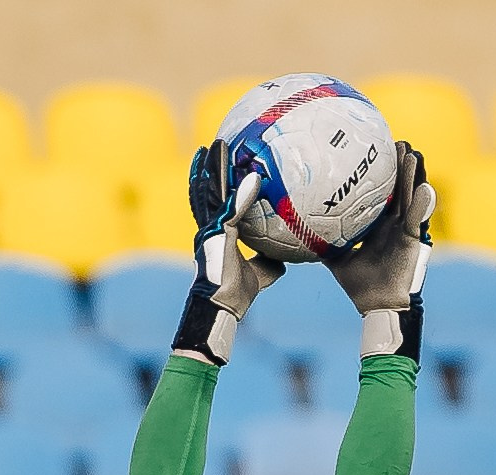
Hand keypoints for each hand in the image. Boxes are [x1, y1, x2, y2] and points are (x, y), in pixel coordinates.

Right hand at [172, 141, 284, 367]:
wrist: (220, 308)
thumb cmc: (235, 297)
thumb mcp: (259, 275)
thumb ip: (268, 262)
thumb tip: (286, 258)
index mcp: (216, 234)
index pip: (217, 202)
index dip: (219, 183)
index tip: (224, 164)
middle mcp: (209, 229)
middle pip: (209, 191)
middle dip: (210, 168)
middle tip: (215, 145)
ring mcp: (210, 231)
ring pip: (211, 193)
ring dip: (216, 169)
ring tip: (218, 147)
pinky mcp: (216, 236)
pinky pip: (230, 210)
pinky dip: (241, 194)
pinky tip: (252, 178)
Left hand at [329, 143, 433, 357]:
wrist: (377, 305)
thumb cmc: (359, 284)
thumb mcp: (336, 259)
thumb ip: (322, 243)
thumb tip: (296, 232)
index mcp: (379, 223)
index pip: (380, 192)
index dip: (380, 173)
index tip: (375, 150)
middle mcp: (394, 222)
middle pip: (399, 187)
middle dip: (399, 165)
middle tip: (394, 142)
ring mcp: (406, 228)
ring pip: (411, 195)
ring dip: (413, 175)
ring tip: (411, 154)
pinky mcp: (414, 238)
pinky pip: (418, 219)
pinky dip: (422, 204)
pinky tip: (424, 189)